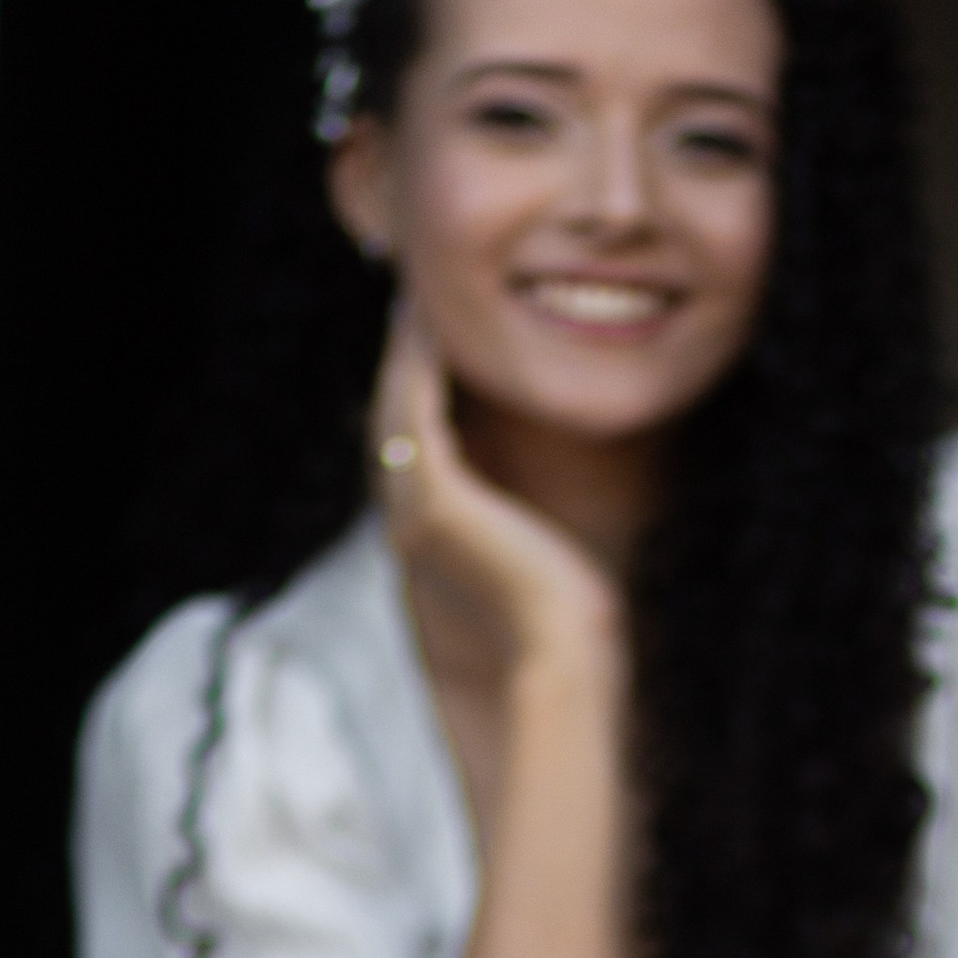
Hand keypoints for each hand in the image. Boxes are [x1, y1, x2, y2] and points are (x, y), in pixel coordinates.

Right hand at [369, 302, 620, 683]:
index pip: (413, 441)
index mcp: (430, 532)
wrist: (558, 659)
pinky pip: (416, 413)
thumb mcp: (539, 553)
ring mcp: (413, 510)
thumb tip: (552, 498)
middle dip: (400, 357)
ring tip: (414, 299)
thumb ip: (524, 521)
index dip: (415, 385)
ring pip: (396, 407)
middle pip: (392, 415)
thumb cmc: (565, 621)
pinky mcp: (435, 499)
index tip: (428, 337)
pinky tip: (428, 325)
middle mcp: (408, 519)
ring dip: (404, 350)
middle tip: (409, 298)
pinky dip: (419, 366)